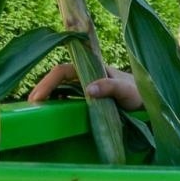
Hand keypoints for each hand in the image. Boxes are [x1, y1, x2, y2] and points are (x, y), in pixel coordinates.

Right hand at [26, 62, 142, 110]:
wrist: (149, 100)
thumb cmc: (139, 92)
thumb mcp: (126, 90)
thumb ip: (110, 86)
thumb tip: (88, 89)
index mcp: (93, 68)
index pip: (63, 70)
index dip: (48, 81)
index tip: (38, 97)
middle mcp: (87, 75)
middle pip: (58, 78)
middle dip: (42, 89)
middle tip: (30, 105)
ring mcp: (86, 86)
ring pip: (60, 87)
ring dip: (48, 96)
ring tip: (36, 110)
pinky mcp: (88, 98)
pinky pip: (68, 98)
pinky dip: (58, 103)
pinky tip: (52, 112)